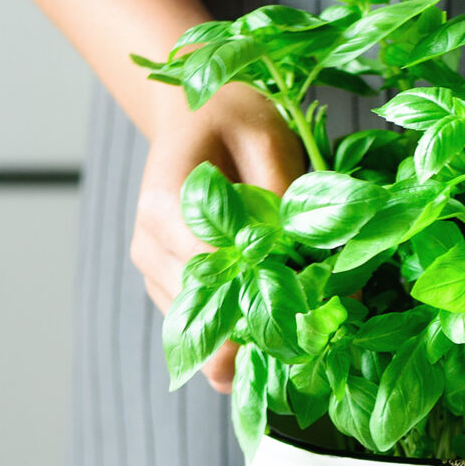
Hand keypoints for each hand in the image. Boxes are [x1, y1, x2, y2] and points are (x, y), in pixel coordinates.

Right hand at [132, 85, 305, 392]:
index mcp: (165, 204)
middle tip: (313, 348)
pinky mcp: (167, 284)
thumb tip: (308, 256)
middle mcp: (150, 244)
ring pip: (200, 328)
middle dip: (259, 332)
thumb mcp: (266, 138)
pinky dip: (236, 338)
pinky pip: (200, 324)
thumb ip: (282, 194)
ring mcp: (154, 269)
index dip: (261, 294)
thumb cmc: (231, 119)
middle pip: (204, 309)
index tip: (310, 311)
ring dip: (248, 344)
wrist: (194, 115)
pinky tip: (276, 347)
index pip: (212, 270)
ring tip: (302, 350)